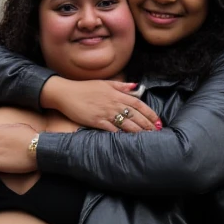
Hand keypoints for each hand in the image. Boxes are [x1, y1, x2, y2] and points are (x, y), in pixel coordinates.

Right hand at [41, 77, 161, 132]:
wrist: (66, 93)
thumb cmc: (85, 88)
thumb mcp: (105, 83)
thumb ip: (121, 86)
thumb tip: (136, 86)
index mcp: (116, 93)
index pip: (138, 103)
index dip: (150, 113)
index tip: (158, 120)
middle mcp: (113, 103)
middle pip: (135, 115)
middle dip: (147, 124)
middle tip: (157, 132)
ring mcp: (105, 112)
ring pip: (126, 123)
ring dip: (138, 131)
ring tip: (148, 137)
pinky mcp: (96, 121)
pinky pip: (112, 129)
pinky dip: (121, 135)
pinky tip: (129, 140)